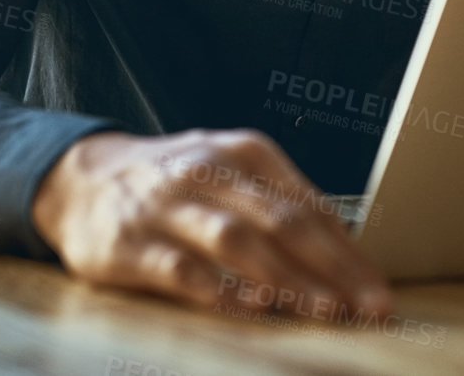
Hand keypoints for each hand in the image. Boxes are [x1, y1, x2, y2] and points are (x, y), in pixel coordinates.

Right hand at [31, 128, 393, 319]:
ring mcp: (167, 206)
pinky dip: (217, 289)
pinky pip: (179, 268)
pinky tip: (249, 310)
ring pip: (237, 241)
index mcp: (245, 153)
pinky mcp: (128, 242)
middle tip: (367, 308)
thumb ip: (283, 205)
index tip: (379, 293)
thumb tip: (349, 253)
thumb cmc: (179, 182)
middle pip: (282, 221)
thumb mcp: (232, 172)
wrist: (84, 176)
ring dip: (286, 278)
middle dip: (332, 268)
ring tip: (324, 310)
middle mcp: (209, 171)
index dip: (349, 252)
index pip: (310, 206)